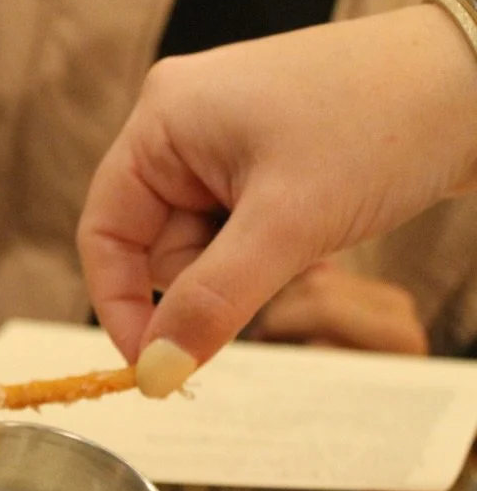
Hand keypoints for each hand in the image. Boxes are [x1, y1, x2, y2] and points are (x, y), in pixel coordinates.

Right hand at [77, 4, 476, 394]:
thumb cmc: (386, 124)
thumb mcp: (289, 225)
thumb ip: (212, 303)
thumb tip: (157, 372)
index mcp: (164, 117)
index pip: (104, 230)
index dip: (120, 304)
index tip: (154, 365)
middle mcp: (183, 120)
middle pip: (155, 240)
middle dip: (207, 274)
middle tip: (275, 263)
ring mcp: (227, 135)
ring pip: (202, 239)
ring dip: (246, 261)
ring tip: (310, 231)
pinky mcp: (268, 152)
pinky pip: (240, 223)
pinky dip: (271, 244)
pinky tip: (318, 220)